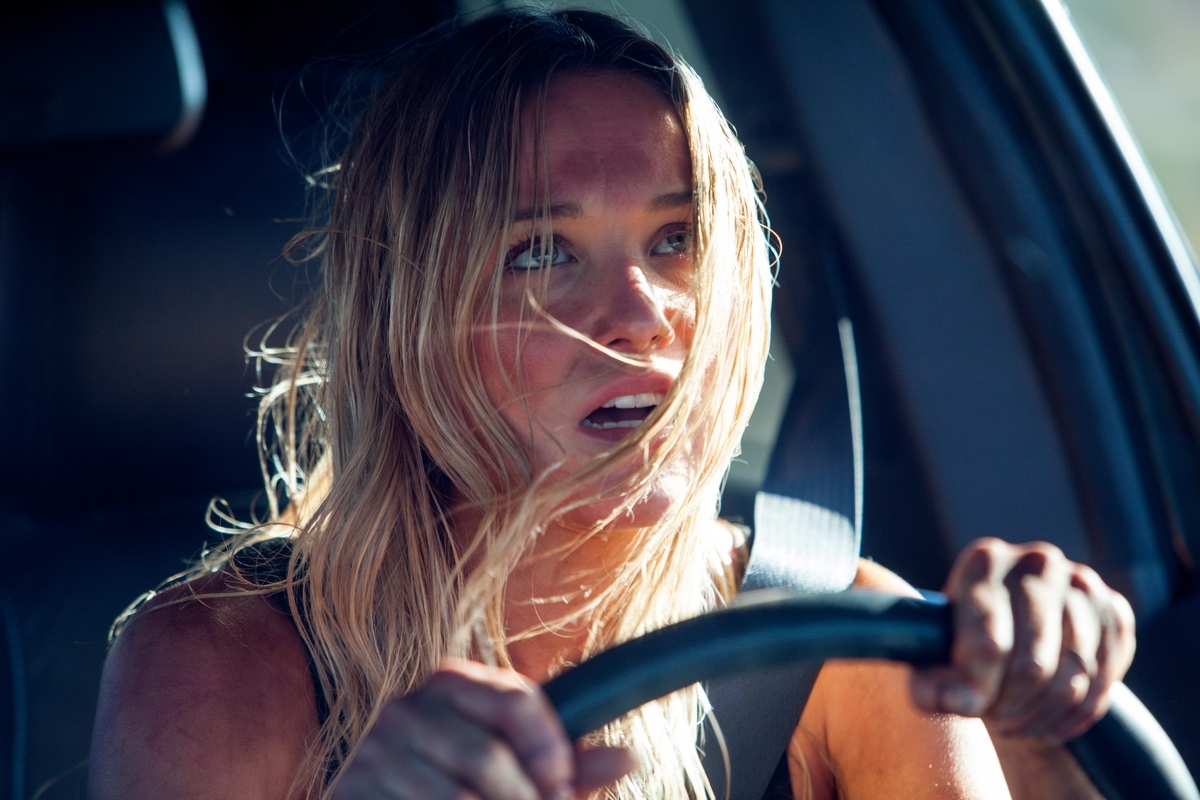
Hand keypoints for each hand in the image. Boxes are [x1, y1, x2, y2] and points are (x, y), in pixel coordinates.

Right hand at [332, 658, 634, 798]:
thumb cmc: (457, 786)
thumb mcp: (512, 770)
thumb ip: (564, 766)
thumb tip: (629, 757)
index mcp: (451, 683)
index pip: (515, 700)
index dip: (549, 750)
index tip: (562, 788)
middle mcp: (407, 707)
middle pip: (487, 758)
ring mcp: (375, 751)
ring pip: (456, 798)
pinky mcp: (353, 791)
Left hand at [910, 538, 1135, 742]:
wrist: (1009, 631)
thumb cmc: (960, 642)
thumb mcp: (932, 658)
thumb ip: (928, 682)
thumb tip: (950, 699)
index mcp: (986, 560)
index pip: (989, 643)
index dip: (977, 690)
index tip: (966, 710)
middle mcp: (1038, 562)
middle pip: (1032, 666)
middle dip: (1007, 706)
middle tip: (992, 717)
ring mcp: (1083, 584)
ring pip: (1071, 681)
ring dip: (1039, 716)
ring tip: (1013, 721)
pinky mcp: (1115, 611)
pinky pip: (1103, 685)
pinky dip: (1072, 717)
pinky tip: (1045, 720)